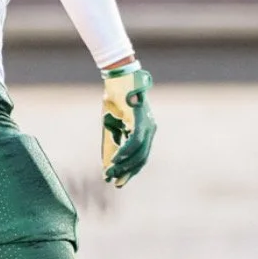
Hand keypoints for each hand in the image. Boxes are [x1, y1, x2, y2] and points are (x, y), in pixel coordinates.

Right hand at [101, 66, 155, 186]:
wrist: (118, 76)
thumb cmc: (114, 98)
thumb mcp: (111, 124)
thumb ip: (112, 142)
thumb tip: (108, 164)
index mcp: (145, 130)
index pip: (141, 156)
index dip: (130, 170)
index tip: (119, 182)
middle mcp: (150, 129)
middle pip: (142, 158)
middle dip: (127, 171)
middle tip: (114, 182)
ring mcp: (148, 124)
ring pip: (139, 152)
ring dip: (124, 164)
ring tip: (111, 172)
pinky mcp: (141, 119)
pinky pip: (135, 141)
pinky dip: (125, 152)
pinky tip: (115, 159)